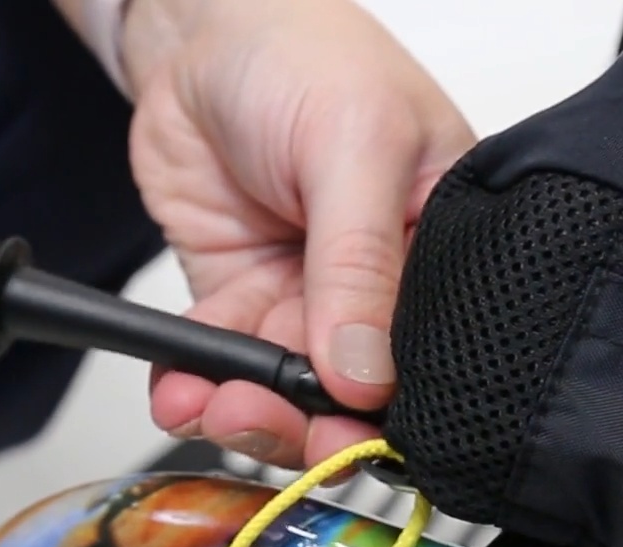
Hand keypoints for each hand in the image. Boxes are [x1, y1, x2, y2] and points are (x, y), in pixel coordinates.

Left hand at [120, 0, 474, 468]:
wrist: (200, 30)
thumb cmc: (304, 55)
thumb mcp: (353, 144)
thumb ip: (358, 262)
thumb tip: (363, 372)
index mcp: (442, 246)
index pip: (433, 354)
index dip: (390, 407)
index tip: (346, 430)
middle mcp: (380, 286)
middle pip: (357, 394)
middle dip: (308, 423)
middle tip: (264, 420)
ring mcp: (307, 298)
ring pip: (286, 394)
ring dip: (246, 413)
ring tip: (212, 405)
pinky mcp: (243, 301)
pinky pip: (221, 367)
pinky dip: (194, 390)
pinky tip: (179, 392)